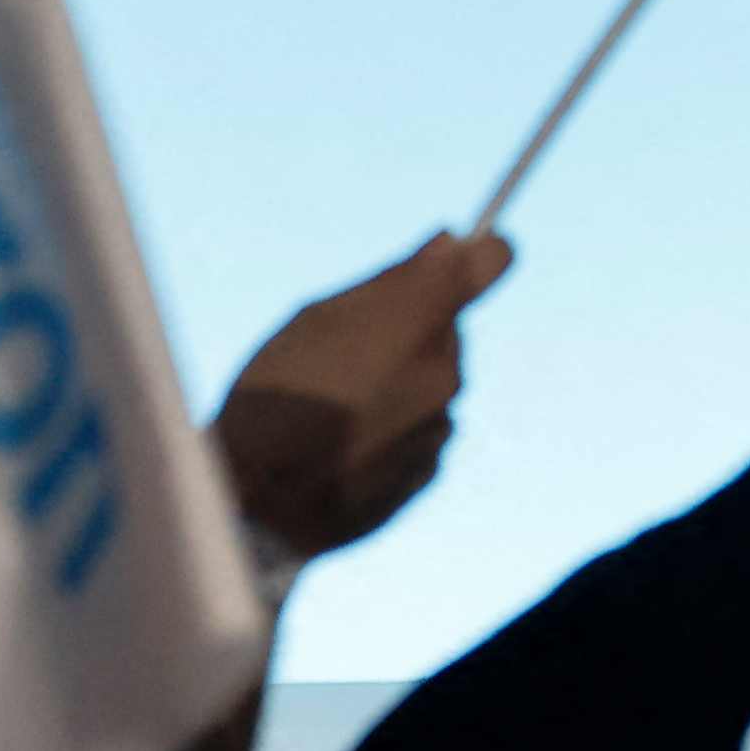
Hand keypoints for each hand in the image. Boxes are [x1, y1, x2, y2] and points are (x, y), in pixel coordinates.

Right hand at [210, 227, 512, 562]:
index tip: (446, 263)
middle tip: (345, 354)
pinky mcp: (427, 472)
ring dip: (399, 386)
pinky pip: (419, 434)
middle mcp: (446, 370)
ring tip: (334, 408)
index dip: (473, 257)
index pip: (493, 259)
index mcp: (420, 318)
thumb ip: (394, 279)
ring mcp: (441, 426)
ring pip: (432, 384)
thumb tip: (448, 244)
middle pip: (448, 331)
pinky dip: (392, 432)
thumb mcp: (316, 317)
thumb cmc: (276, 397)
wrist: (256, 507)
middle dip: (411, 332)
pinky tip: (342, 446)